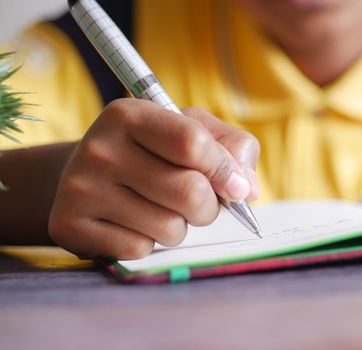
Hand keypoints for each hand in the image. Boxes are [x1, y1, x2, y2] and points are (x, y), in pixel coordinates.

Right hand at [48, 99, 259, 258]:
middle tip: (196, 201)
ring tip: (161, 209)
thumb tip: (246, 189)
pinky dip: (150, 243)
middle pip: (189, 192)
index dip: (225, 170)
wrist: (90, 176)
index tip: (235, 186)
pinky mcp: (70, 226)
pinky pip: (141, 250)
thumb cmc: (153, 153)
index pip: (194, 144)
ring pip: (170, 228)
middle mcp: (99, 148)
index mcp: (130, 115)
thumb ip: (232, 150)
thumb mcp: (192, 132)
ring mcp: (80, 189)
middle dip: (208, 206)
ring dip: (180, 227)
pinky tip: (133, 223)